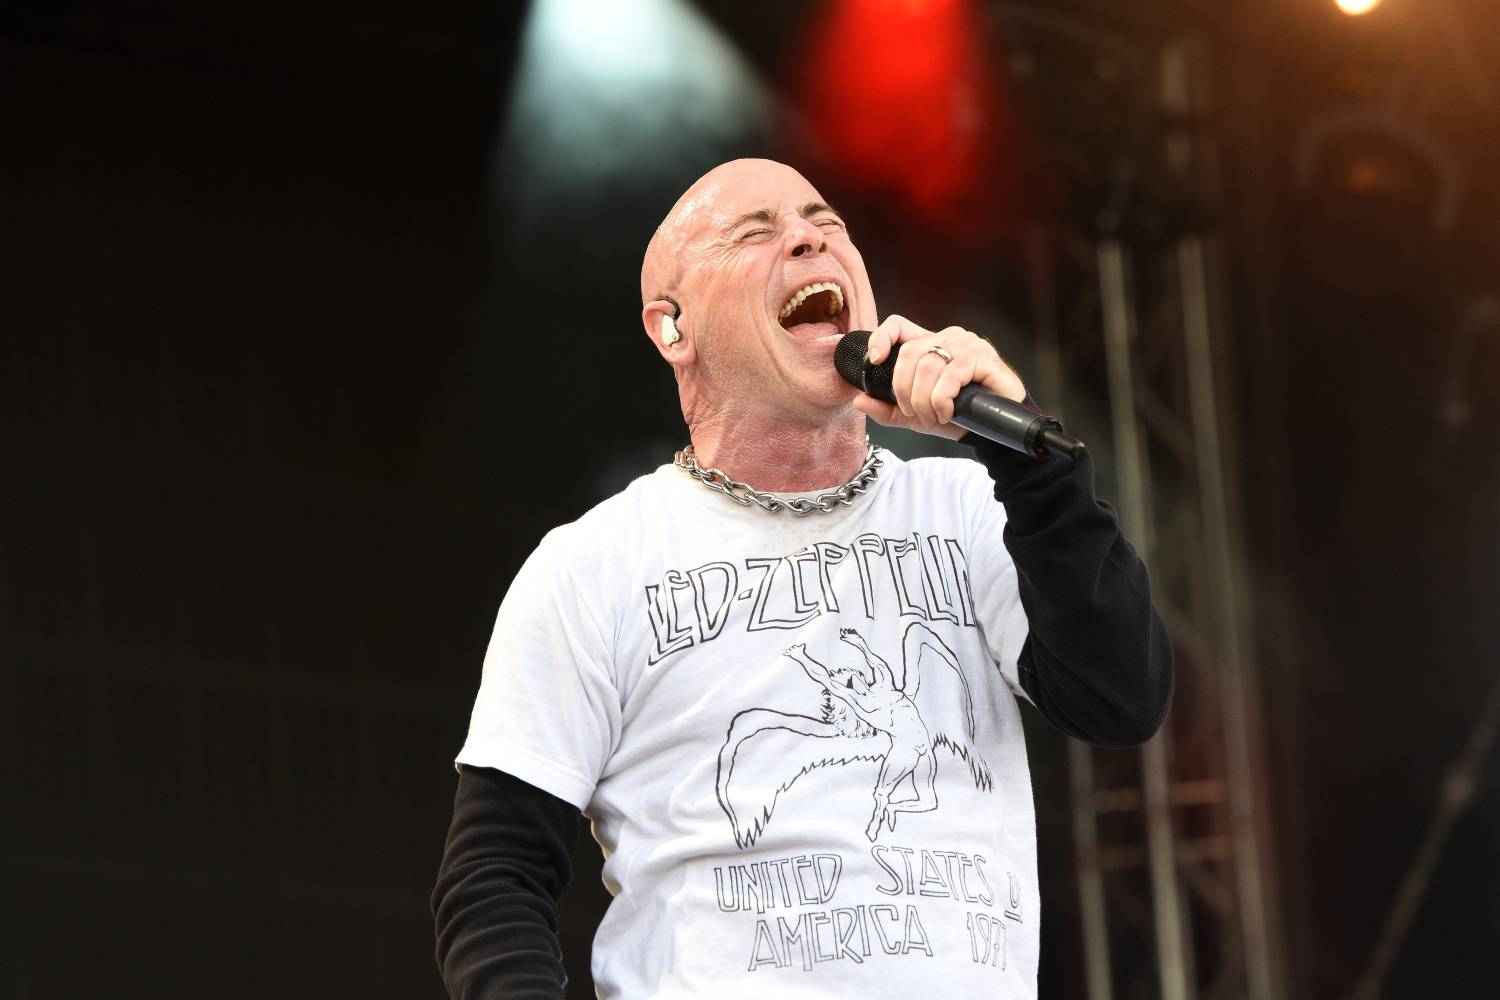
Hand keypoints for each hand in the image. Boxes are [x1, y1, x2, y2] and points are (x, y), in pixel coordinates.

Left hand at [850, 315, 1025, 439]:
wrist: (992, 430)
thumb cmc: (957, 416)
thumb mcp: (914, 416)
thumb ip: (886, 408)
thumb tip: (859, 399)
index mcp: (928, 345)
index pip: (898, 325)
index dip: (882, 337)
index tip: (875, 360)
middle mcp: (947, 338)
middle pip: (908, 353)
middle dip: (903, 390)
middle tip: (914, 414)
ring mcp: (966, 344)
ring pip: (927, 366)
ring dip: (924, 401)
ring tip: (933, 418)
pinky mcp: (983, 355)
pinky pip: (950, 375)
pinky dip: (942, 400)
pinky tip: (947, 412)